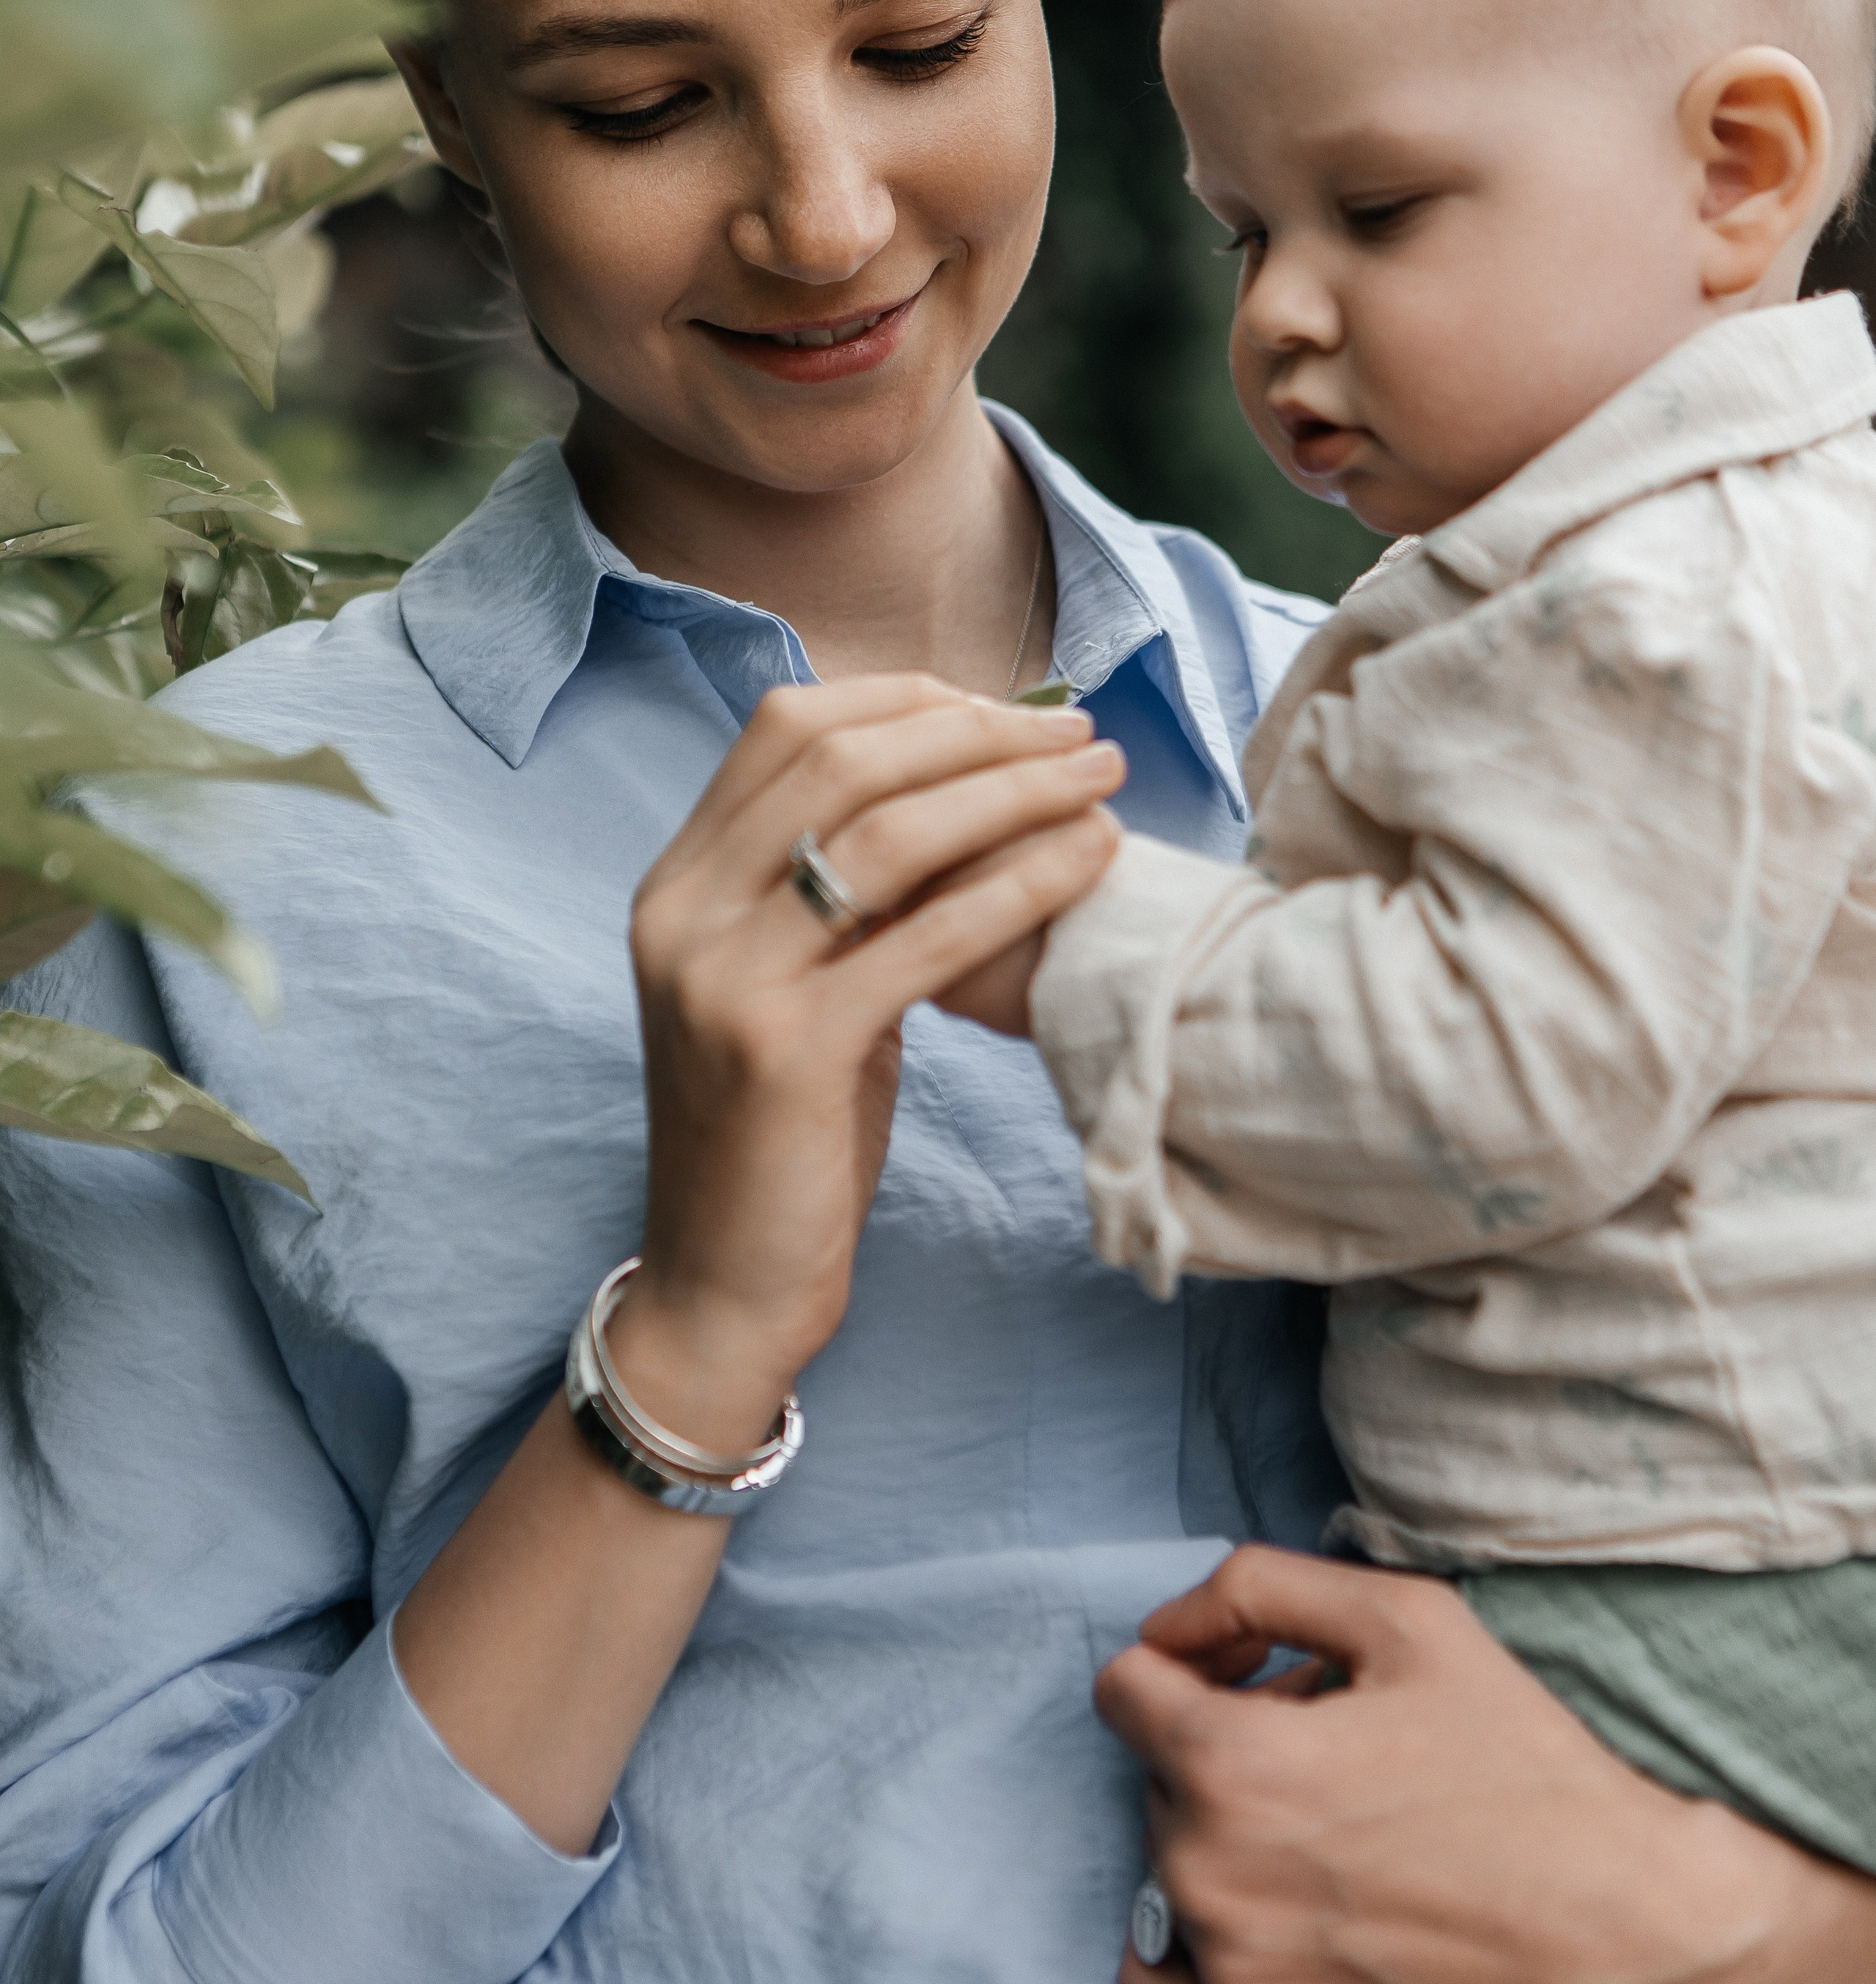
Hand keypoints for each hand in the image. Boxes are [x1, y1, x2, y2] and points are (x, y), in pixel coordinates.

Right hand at [616, 676, 1124, 1445]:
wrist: (721, 1282)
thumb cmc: (781, 1133)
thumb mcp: (793, 986)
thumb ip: (837, 892)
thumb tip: (958, 784)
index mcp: (676, 882)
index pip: (787, 726)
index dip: (909, 701)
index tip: (1011, 710)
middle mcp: (682, 913)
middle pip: (841, 761)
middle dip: (976, 733)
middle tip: (1080, 733)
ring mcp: (723, 980)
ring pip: (886, 837)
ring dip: (1011, 792)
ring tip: (1104, 778)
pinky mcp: (782, 1052)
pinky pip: (922, 939)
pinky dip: (1017, 885)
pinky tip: (1089, 860)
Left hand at [1096, 1543, 1875, 1983]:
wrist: (1630, 1934)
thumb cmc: (1524, 1765)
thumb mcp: (1404, 1615)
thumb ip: (1258, 1586)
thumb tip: (1168, 1630)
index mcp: (1229, 1763)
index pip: (1123, 1688)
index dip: (1189, 1666)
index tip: (1255, 1680)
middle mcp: (1207, 1875)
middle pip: (1160, 1778)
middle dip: (1228, 1755)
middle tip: (1339, 1766)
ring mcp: (1231, 1979)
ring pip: (1171, 1872)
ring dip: (1231, 1846)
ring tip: (1343, 1845)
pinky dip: (1203, 1953)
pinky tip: (1288, 1927)